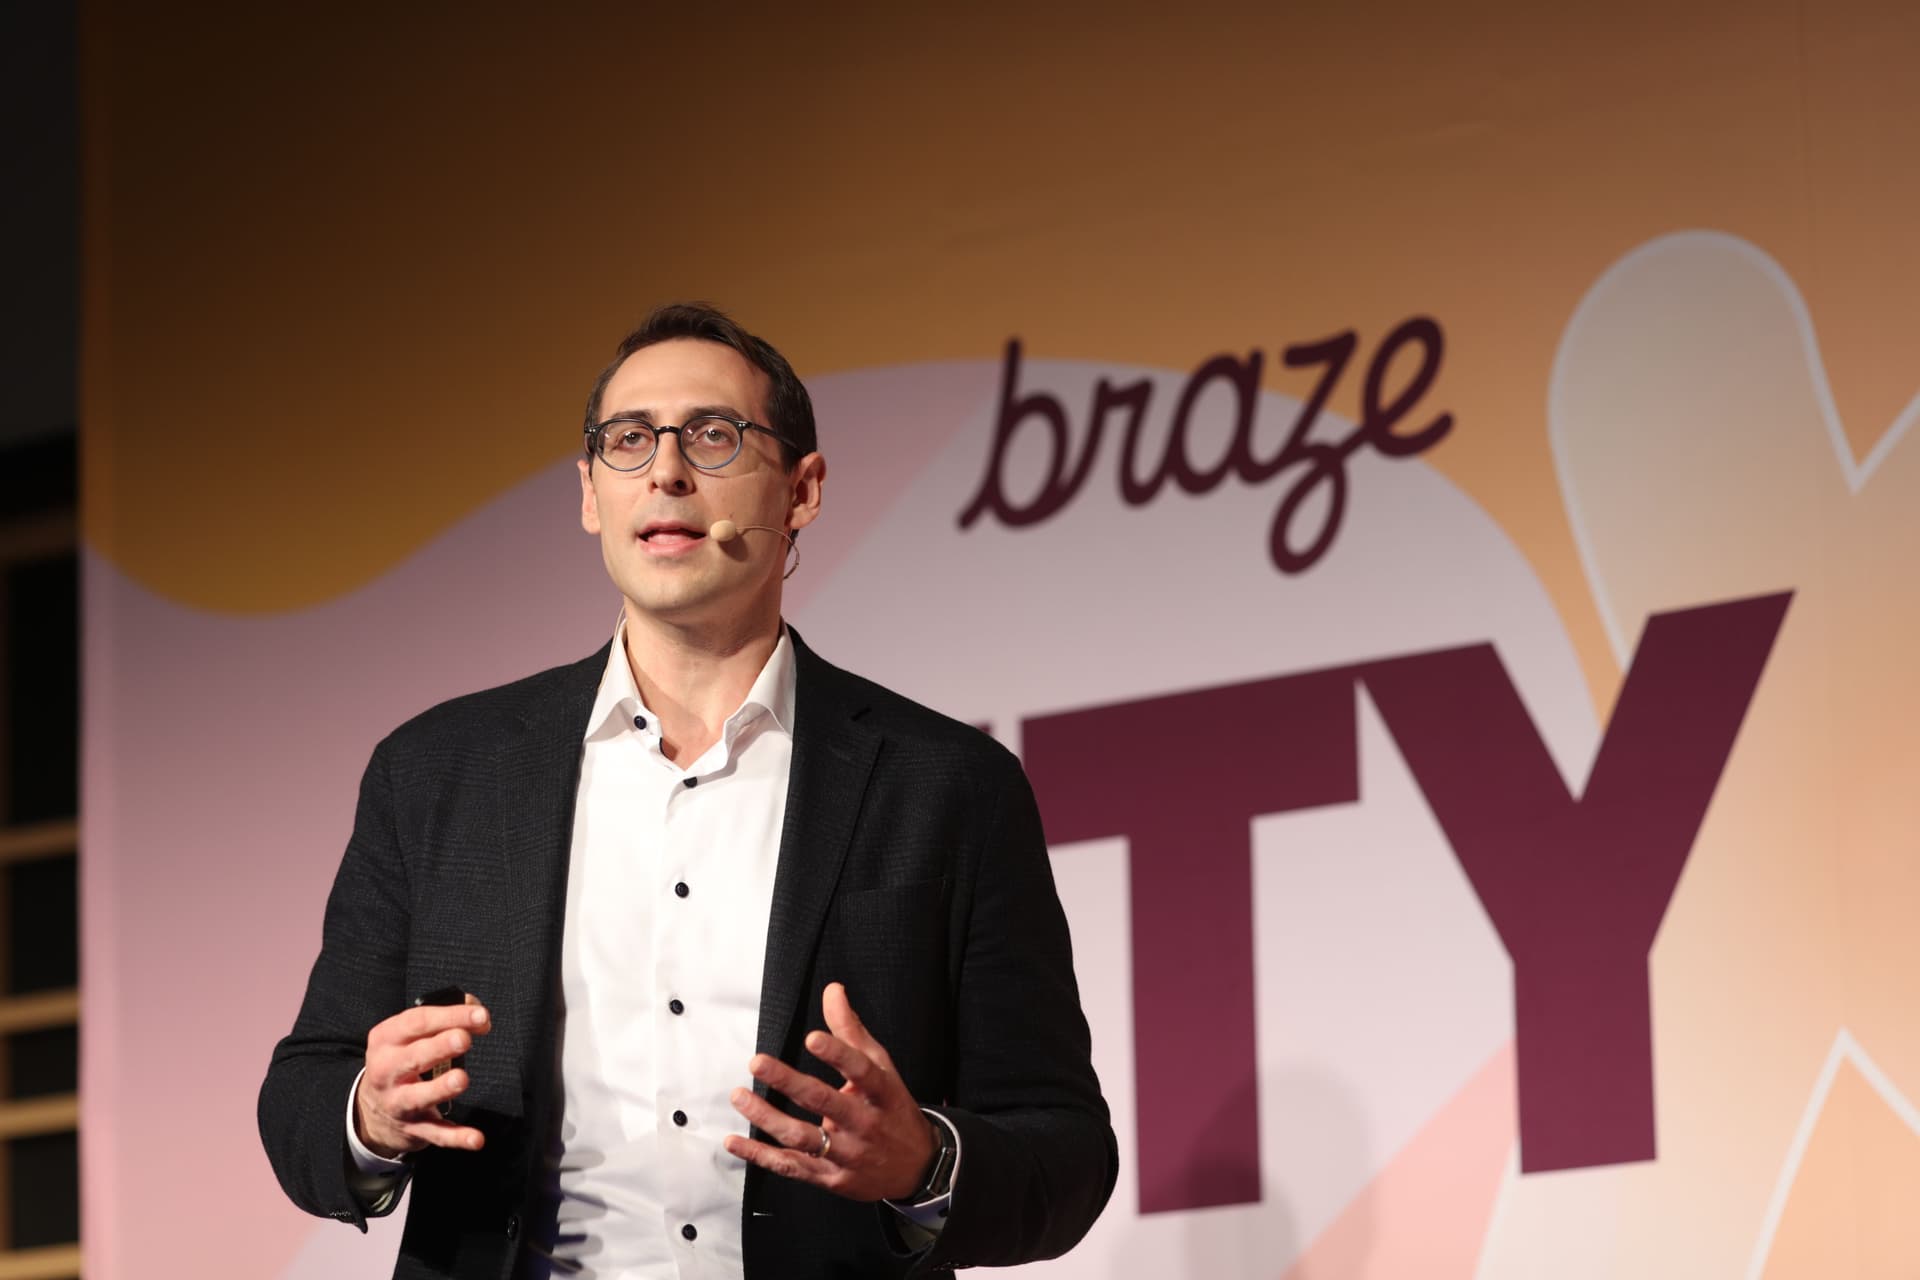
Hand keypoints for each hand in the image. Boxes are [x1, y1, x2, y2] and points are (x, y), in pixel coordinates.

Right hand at [353, 994, 491, 1158]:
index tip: (480, 1015)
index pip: (417, 1023)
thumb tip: (478, 1013)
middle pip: (414, 1058)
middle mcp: (387, 1071)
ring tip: (461, 1079)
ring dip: (441, 1089)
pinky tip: (475, 1138)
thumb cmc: (402, 1060)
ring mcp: (398, 1102)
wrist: (371, 1111)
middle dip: (439, 1047)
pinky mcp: (412, 1129)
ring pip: (419, 1097)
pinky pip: (435, 1134)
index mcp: (386, 1039)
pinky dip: (455, 1137)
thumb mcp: (409, 1035)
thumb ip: (444, 1019)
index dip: (450, 1016)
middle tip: (463, 1039)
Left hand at [725, 982, 936, 1201]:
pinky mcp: (830, 1177)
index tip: (812, 1037)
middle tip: (757, 1062)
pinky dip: (760, 1156)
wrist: (917, 1168)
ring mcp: (847, 1154)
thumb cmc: (892, 1109)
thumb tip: (832, 991)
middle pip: (824, 1103)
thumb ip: (851, 1030)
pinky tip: (735, 1141)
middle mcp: (864, 1124)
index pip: (861, 1070)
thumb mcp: (881, 1068)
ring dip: (767, 1118)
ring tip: (739, 1096)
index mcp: (881, 1093)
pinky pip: (791, 1166)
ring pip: (802, 1137)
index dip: (837, 1053)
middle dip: (788, 1082)